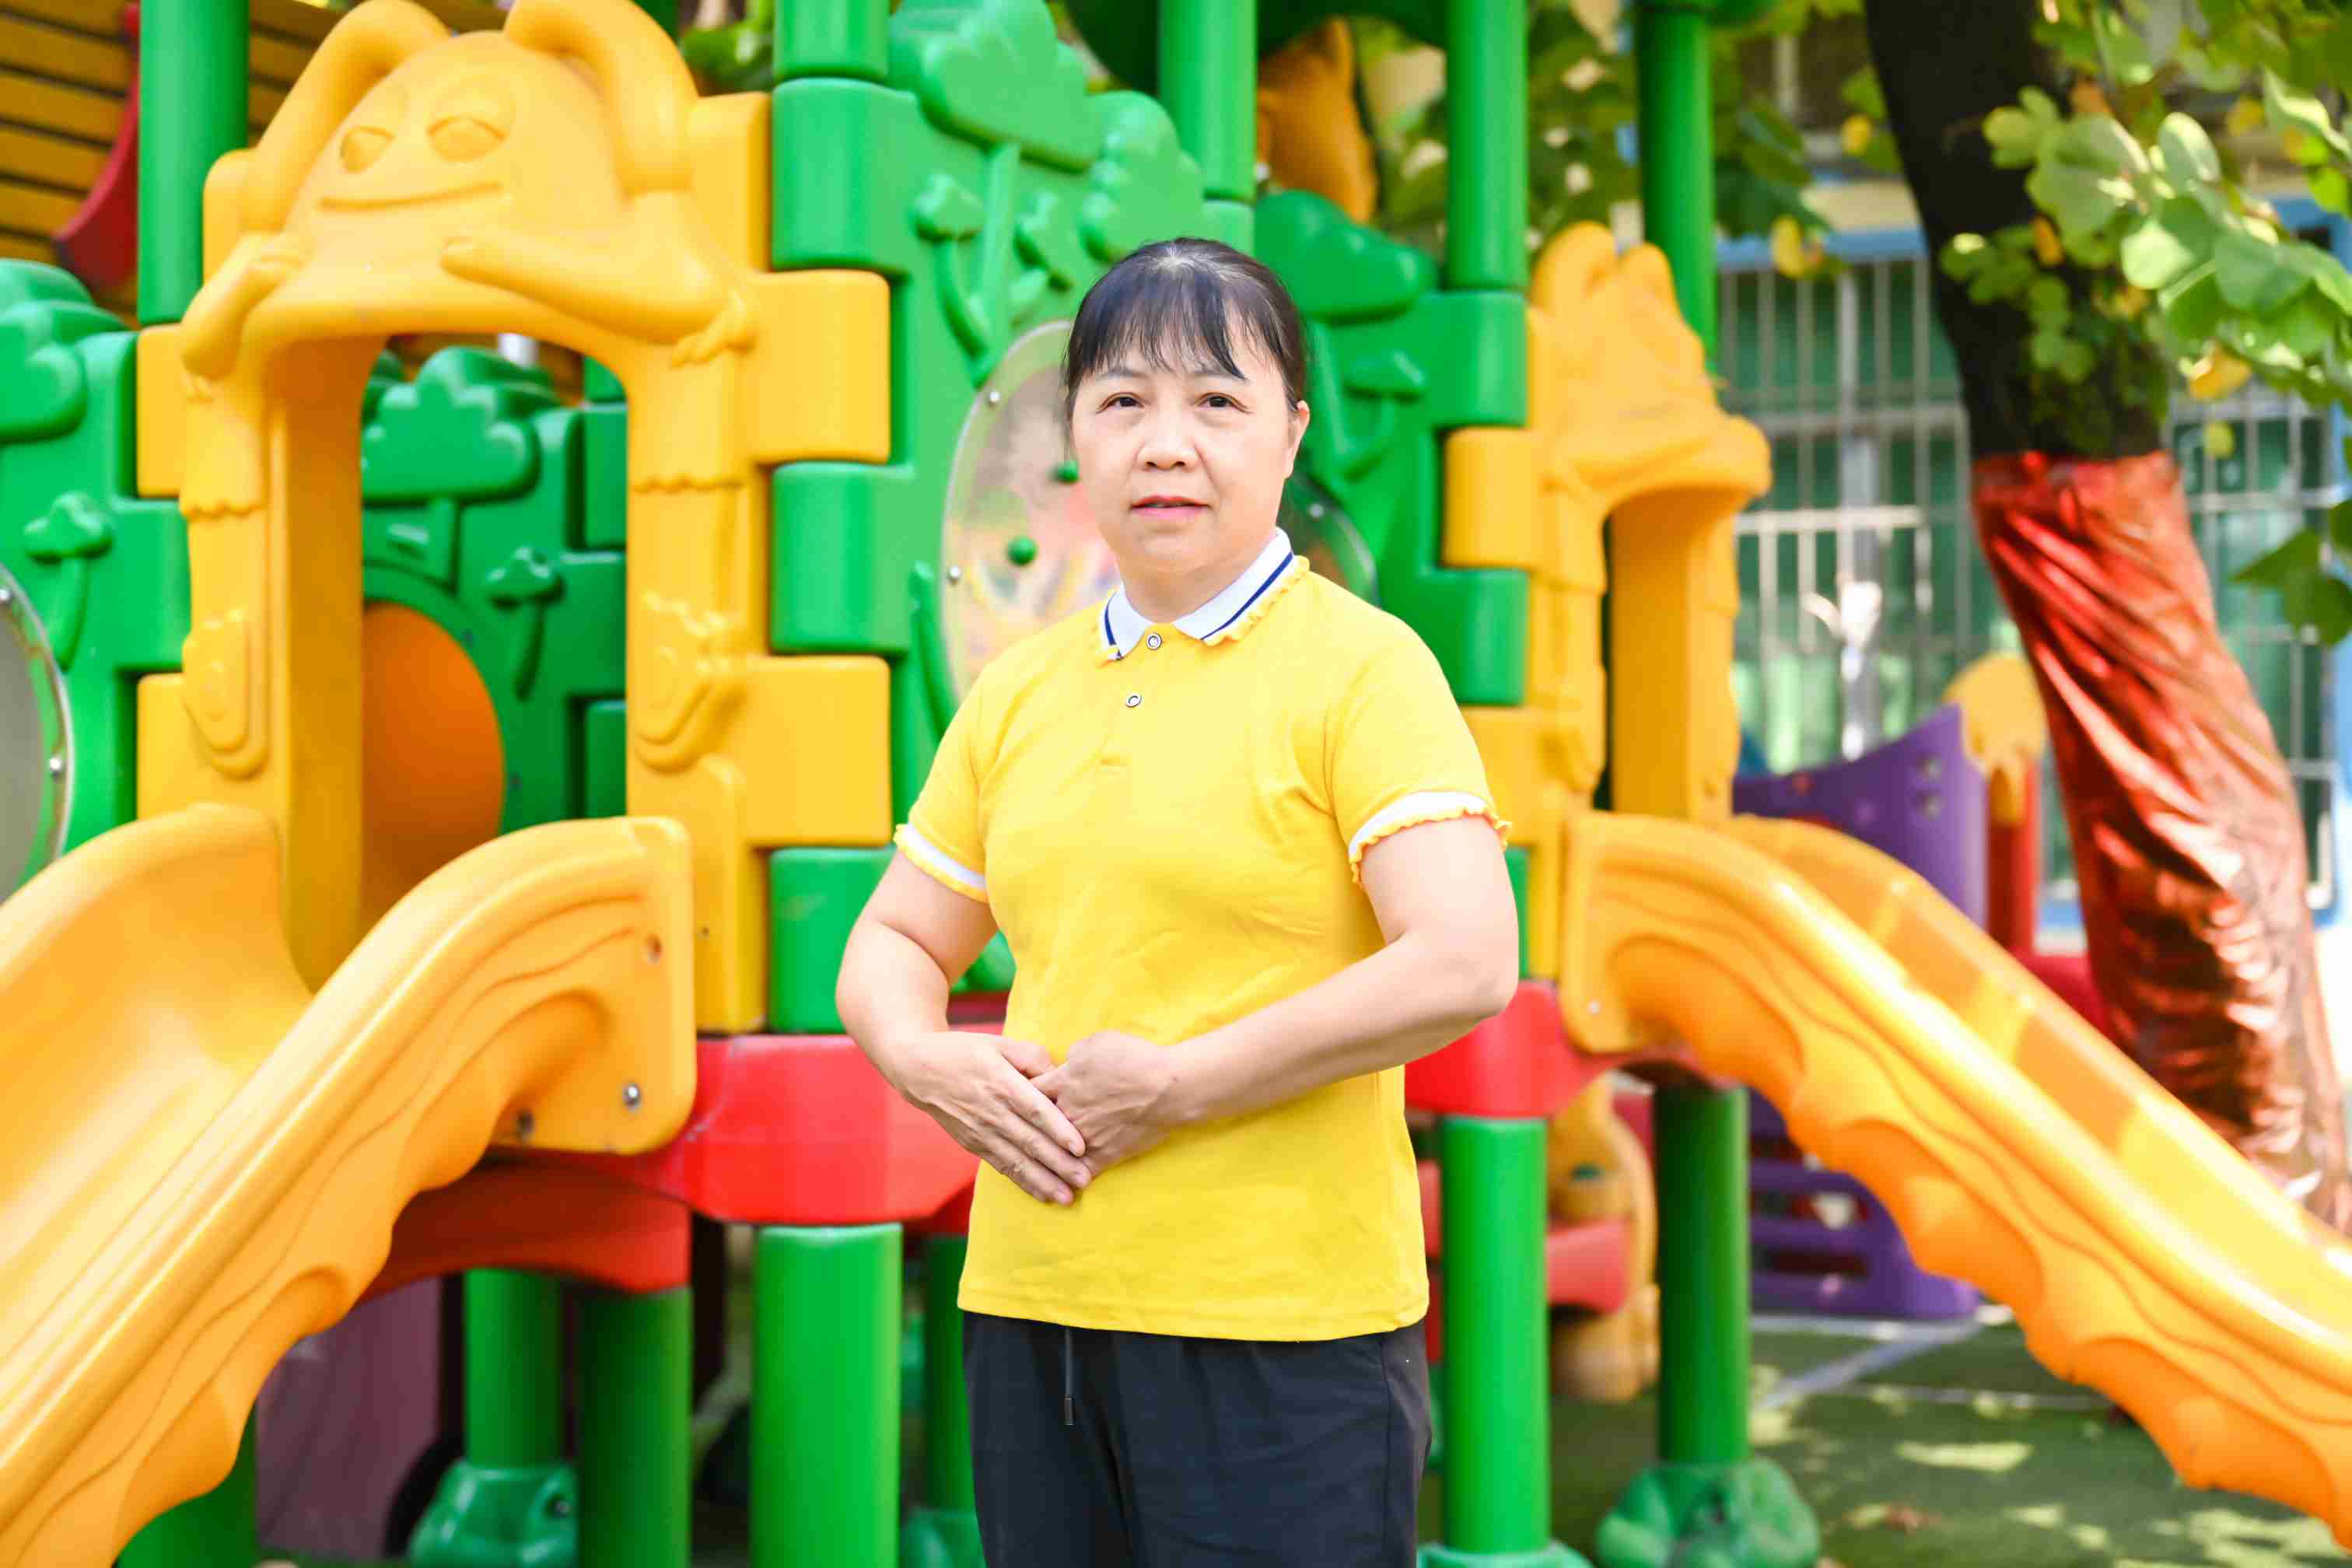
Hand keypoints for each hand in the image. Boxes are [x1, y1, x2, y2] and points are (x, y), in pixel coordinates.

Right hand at [897, 1032, 1091, 1204]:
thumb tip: (1059, 1077)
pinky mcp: (973, 1144)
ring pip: (1017, 1161)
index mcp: (1000, 1082)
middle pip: (1029, 1141)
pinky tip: (1043, 1195)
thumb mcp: (999, 1043)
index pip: (1034, 1110)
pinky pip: (1002, 1166)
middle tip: (1085, 1179)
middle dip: (1058, 1164)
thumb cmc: (966, 1052)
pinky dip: (1023, 1182)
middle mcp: (991, 1111)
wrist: (920, 1070)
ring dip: (1043, 1181)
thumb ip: (1032, 1057)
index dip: (1057, 1129)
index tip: (1080, 1147)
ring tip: (1067, 1197)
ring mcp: (980, 1131)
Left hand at [1035, 1031, 1181, 1175]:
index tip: (1023, 1098)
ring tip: (1036, 1163)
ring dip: (1044, 1156)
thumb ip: (1075, 1054)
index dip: (1024, 1094)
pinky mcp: (1103, 1156)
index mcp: (1062, 1081)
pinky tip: (1063, 1184)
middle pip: (1035, 1124)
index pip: (1029, 1091)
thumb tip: (1067, 1062)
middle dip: (1029, 1127)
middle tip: (1023, 1132)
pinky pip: (1079, 1172)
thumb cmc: (1135, 1059)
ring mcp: (1083, 1137)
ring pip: (1052, 1152)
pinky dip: (1069, 1178)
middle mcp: (1066, 1112)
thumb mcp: (1098, 1042)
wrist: (1166, 1088)